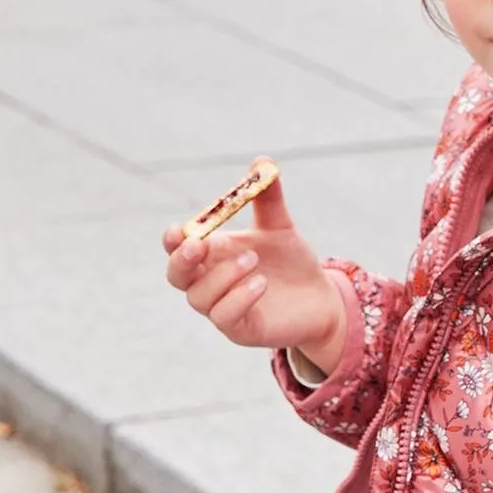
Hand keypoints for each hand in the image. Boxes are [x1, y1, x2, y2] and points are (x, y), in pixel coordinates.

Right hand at [162, 163, 346, 372]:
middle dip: (182, 260)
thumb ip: (268, 198)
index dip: (172, 240)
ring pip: (199, 298)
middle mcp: (210, 282)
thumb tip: (264, 162)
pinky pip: (225, 317)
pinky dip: (238, 298)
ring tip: (254, 260)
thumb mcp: (280, 227)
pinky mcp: (240, 330)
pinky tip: (261, 284)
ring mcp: (222, 308)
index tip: (179, 230)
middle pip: (176, 276)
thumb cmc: (291, 263)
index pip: (177, 248)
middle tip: (201, 245)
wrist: (320, 299)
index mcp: (212, 254)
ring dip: (222, 276)